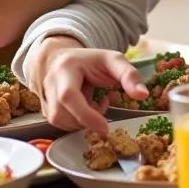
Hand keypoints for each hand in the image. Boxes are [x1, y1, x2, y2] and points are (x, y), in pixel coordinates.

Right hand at [28, 36, 147, 133]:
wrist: (70, 59)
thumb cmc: (93, 61)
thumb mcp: (115, 61)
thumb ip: (129, 75)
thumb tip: (143, 95)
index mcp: (66, 68)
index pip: (68, 95)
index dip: (86, 115)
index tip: (104, 128)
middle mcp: (51, 82)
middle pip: (61, 112)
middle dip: (85, 119)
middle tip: (105, 113)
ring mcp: (45, 95)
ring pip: (59, 121)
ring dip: (82, 121)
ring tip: (96, 105)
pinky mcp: (47, 107)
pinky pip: (61, 122)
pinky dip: (77, 121)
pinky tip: (87, 108)